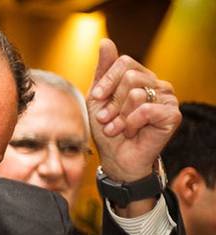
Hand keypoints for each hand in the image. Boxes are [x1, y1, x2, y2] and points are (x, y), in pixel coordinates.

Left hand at [88, 39, 180, 182]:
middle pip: (129, 77)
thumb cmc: (107, 129)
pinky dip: (131, 124)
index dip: (107, 81)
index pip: (124, 62)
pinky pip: (146, 110)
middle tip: (108, 119)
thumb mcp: (98, 98)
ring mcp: (167, 99)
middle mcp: (157, 84)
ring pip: (136, 93)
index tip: (97, 98)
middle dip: (112, 102)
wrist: (116, 158)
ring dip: (119, 116)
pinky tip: (130, 132)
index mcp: (141, 78)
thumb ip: (103, 71)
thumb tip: (106, 42)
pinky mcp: (172, 115)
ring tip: (117, 128)